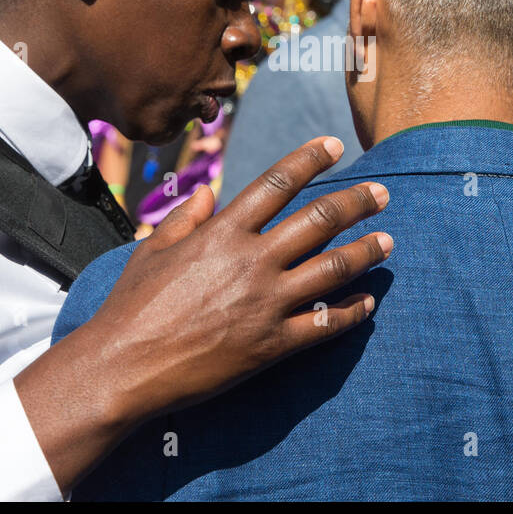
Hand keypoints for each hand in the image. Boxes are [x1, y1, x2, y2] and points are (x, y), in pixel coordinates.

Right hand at [15, 136, 390, 492]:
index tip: (336, 146)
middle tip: (381, 193)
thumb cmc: (131, 307)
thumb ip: (185, 218)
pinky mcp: (272, 344)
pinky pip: (324, 323)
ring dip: (366, 251)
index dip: (311, 159)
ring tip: (388, 240)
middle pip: (318, 220)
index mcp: (222, 232)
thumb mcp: (152, 250)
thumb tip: (208, 191)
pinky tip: (368, 303)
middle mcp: (251, 261)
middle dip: (356, 202)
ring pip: (333, 269)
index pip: (277, 182)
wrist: (124, 368)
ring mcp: (266, 303)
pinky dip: (351, 312)